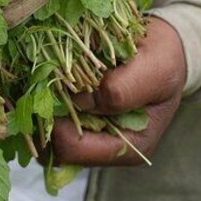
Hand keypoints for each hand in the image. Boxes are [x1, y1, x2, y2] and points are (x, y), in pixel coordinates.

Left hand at [51, 17, 186, 165]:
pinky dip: (40, 98)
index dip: (57, 122)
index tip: (54, 89)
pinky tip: (43, 76)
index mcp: (128, 148)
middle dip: (41, 116)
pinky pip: (46, 117)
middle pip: (52, 147)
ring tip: (39, 78)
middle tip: (37, 82)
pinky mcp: (76, 118)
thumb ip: (122, 90)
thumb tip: (80, 101)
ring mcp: (87, 134)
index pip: (73, 150)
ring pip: (44, 134)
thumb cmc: (163, 62)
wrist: (162, 50)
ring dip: (37, 107)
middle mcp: (103, 148)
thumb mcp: (154, 70)